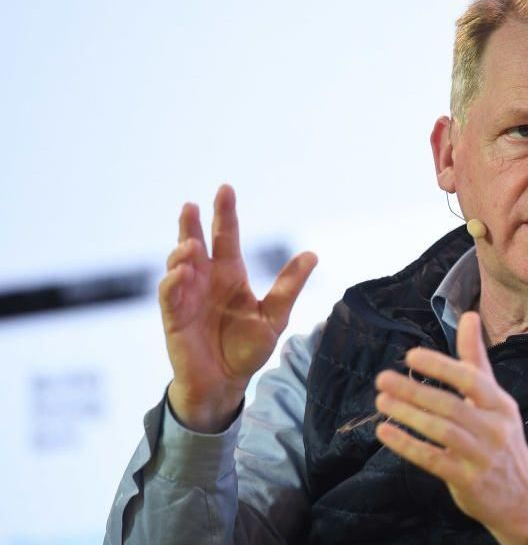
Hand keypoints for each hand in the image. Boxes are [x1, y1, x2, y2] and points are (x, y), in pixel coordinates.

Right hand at [160, 184, 316, 432]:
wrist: (226, 383)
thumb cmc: (247, 349)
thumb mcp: (275, 316)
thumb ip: (289, 286)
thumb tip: (312, 254)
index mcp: (230, 275)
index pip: (226, 237)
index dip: (225, 214)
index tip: (225, 189)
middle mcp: (206, 280)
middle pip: (196, 243)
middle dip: (192, 224)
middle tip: (192, 205)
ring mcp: (187, 297)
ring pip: (178, 265)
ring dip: (182, 252)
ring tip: (191, 245)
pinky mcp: (174, 318)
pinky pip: (170, 295)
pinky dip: (173, 282)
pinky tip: (182, 272)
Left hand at [374, 312, 527, 544]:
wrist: (524, 498)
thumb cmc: (502, 440)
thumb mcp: (495, 400)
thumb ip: (476, 360)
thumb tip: (469, 315)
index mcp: (501, 404)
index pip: (471, 380)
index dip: (441, 367)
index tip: (411, 357)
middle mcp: (494, 428)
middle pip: (451, 405)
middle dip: (414, 391)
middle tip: (383, 379)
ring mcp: (481, 456)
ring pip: (441, 431)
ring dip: (408, 415)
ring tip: (381, 401)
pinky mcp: (467, 480)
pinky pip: (432, 459)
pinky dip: (407, 444)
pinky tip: (385, 432)